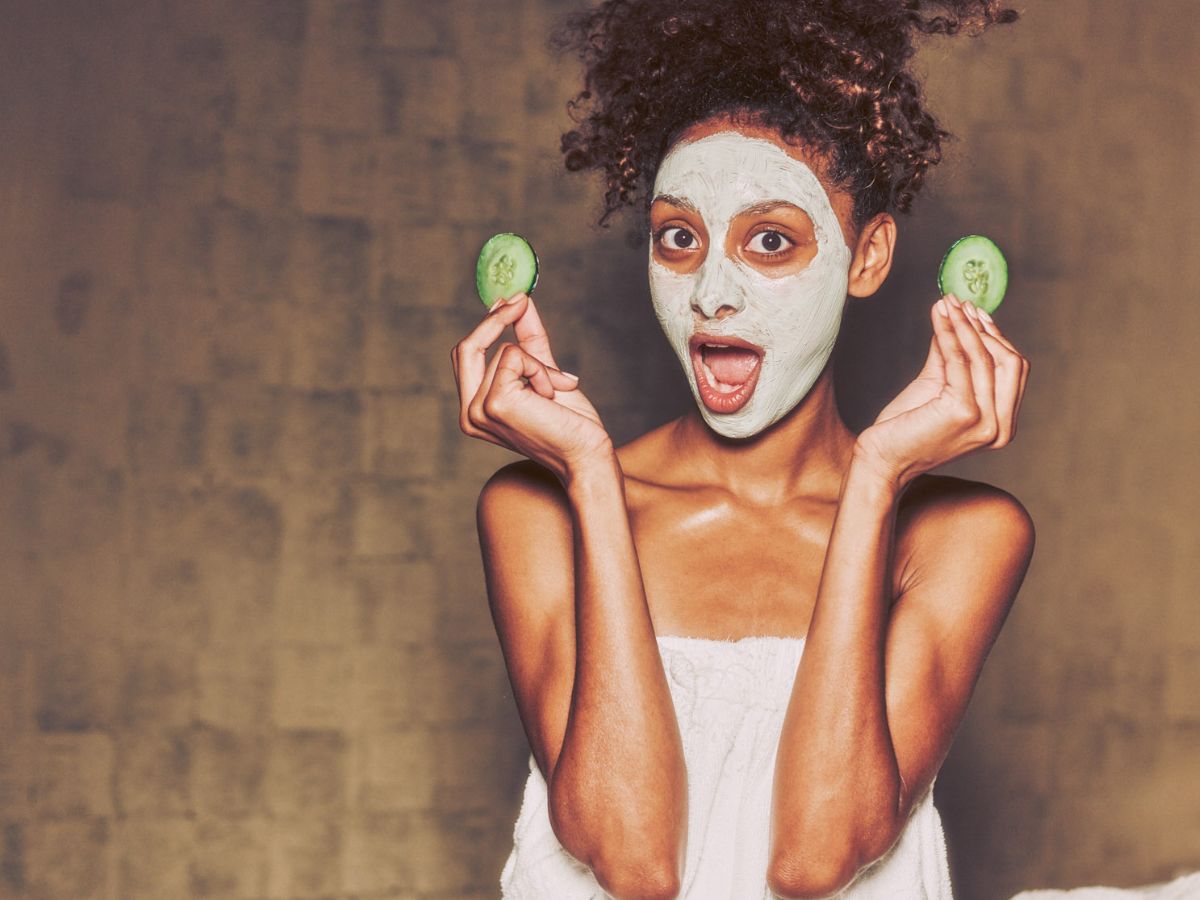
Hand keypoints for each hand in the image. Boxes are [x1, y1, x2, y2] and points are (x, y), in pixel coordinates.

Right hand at [451, 292, 613, 480]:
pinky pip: (515, 356)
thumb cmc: (568, 423)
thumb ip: (528, 339)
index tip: (511, 301)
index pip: (464, 356)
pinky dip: (540, 369)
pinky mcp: (494, 403)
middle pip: (465, 348)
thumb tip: (520, 301)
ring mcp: (477, 411)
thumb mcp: (543, 372)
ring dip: (538, 364)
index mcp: (473, 410)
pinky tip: (551, 395)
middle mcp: (468, 414)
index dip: (486, 325)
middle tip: (521, 301)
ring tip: (553, 391)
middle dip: (496, 319)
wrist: (587, 454)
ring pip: (502, 350)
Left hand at [854, 294, 1029, 487]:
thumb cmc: (907, 427)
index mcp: (1003, 425)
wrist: (882, 458)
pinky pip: (959, 360)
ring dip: (964, 324)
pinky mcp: (964, 412)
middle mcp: (1001, 428)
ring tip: (947, 304)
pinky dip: (949, 333)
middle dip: (984, 328)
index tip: (975, 312)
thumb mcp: (938, 387)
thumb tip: (958, 318)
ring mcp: (986, 422)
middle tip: (960, 304)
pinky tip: (938, 317)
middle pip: (1010, 362)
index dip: (996, 337)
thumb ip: (953, 358)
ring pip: (985, 357)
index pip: (1014, 371)